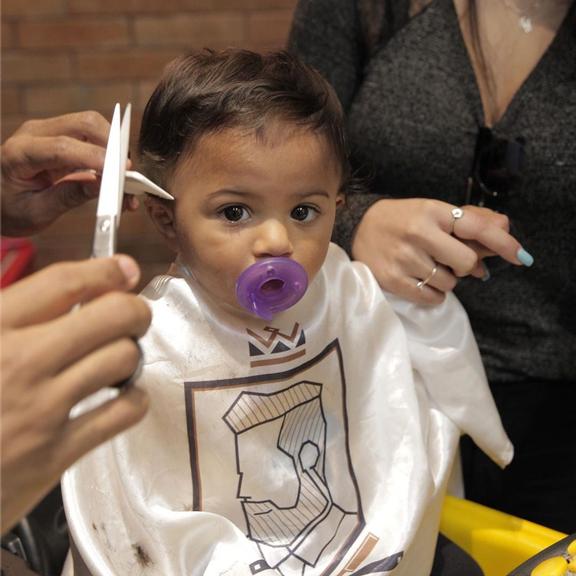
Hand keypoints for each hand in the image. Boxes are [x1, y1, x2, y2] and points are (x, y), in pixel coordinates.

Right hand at [0, 256, 150, 532]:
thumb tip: (57, 292)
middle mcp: (19, 363)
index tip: (125, 270)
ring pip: (123, 358)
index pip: (63, 283)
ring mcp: (41, 410)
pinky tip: (121, 397)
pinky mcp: (55, 455)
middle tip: (132, 317)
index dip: (105, 270)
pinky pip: (124, 413)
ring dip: (131, 353)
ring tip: (119, 358)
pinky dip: (134, 400)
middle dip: (135, 310)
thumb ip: (8, 316)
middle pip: (112, 315)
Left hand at [1, 111, 137, 236]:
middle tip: (128, 174)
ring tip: (126, 182)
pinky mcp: (62, 137)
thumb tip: (103, 185)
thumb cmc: (9, 209)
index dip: (94, 157)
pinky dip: (111, 155)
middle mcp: (35, 134)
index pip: (62, 147)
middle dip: (113, 145)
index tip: (120, 172)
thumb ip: (68, 196)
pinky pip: (93, 138)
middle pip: (84, 123)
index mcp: (19, 154)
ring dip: (115, 150)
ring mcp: (49, 132)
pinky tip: (119, 178)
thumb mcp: (37, 213)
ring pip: (93, 126)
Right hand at [352, 198, 527, 304]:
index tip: (520, 256)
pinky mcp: (392, 280)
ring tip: (427, 267)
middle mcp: (418, 233)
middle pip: (466, 262)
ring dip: (446, 279)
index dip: (502, 242)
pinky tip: (421, 280)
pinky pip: (432, 297)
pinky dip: (434, 293)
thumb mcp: (433, 212)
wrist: (359, 227)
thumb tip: (504, 226)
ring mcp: (404, 259)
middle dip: (465, 265)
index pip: (475, 227)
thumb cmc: (403, 220)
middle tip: (450, 260)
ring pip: (449, 283)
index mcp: (432, 212)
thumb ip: (469, 220)